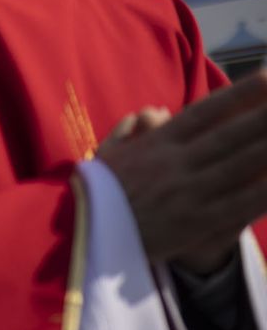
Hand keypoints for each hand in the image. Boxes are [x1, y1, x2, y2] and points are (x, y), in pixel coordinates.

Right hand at [97, 72, 266, 271]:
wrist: (81, 234)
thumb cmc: (94, 193)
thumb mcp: (107, 154)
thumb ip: (132, 129)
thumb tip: (158, 111)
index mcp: (155, 144)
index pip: (204, 113)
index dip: (239, 95)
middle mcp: (176, 163)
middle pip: (231, 134)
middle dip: (266, 116)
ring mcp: (188, 192)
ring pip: (242, 165)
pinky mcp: (196, 223)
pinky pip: (239, 204)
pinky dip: (264, 191)